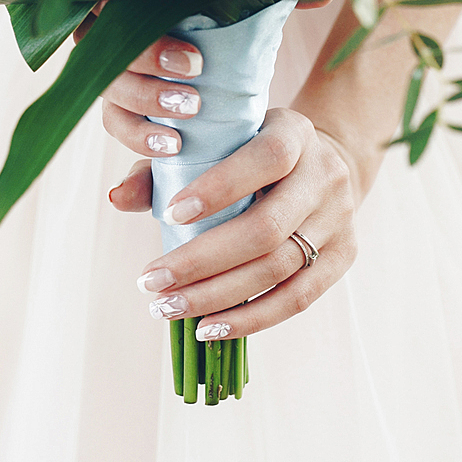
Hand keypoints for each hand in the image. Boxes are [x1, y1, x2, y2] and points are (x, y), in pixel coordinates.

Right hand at [72, 0, 335, 158]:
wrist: (223, 59)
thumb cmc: (229, 20)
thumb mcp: (248, 3)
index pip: (118, 11)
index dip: (150, 43)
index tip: (196, 63)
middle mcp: (115, 30)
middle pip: (109, 60)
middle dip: (147, 85)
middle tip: (193, 103)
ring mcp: (115, 70)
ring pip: (109, 97)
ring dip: (141, 119)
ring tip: (178, 138)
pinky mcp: (122, 105)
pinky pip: (116, 126)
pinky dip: (138, 142)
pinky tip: (168, 151)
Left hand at [111, 109, 359, 339]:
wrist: (322, 162)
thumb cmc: (248, 151)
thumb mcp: (215, 142)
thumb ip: (163, 168)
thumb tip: (117, 198)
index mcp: (295, 133)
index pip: (266, 158)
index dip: (220, 187)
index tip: (170, 214)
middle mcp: (325, 174)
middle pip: (268, 228)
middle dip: (203, 261)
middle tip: (151, 283)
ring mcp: (340, 218)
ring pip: (279, 269)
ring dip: (218, 296)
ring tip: (168, 308)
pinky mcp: (345, 256)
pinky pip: (298, 298)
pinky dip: (251, 319)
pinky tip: (207, 328)